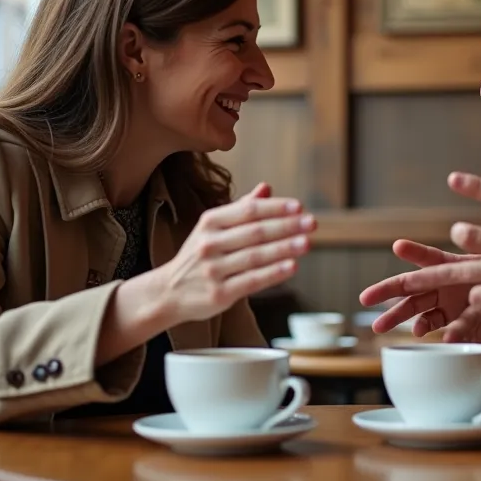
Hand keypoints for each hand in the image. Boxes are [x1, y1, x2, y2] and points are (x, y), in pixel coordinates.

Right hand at [158, 183, 313, 324]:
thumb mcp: (213, 228)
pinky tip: (292, 266)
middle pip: (255, 232)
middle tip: (311, 223)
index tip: (299, 206)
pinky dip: (274, 273)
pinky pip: (251, 281)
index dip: (275, 208)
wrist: (168, 292)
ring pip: (255, 256)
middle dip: (286, 226)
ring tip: (307, 243)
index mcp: (210, 222)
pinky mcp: (219, 293)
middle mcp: (209, 243)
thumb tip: (267, 187)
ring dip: (284, 248)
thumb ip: (241, 209)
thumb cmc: (199, 256)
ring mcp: (213, 269)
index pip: (248, 211)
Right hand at [360, 240, 480, 349]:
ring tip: (381, 326)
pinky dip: (448, 334)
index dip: (414, 252)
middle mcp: (447, 284)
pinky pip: (456, 329)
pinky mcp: (466, 325)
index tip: (398, 245)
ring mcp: (453, 306)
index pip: (428, 257)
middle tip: (366, 297)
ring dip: (403, 319)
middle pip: (413, 287)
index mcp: (453, 263)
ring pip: (422, 312)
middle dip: (388, 291)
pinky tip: (435, 339)